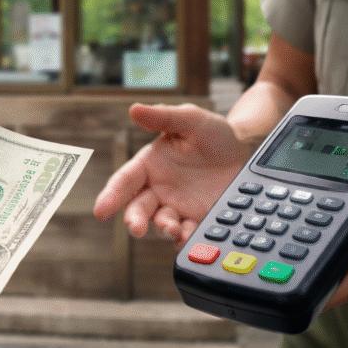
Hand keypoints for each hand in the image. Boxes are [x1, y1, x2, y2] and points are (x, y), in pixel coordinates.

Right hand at [94, 103, 256, 244]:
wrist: (246, 151)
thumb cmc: (214, 132)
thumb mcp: (191, 119)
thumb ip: (164, 116)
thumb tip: (134, 109)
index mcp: (150, 165)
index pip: (124, 182)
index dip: (110, 196)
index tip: (101, 212)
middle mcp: (159, 189)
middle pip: (137, 208)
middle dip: (134, 220)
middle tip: (137, 229)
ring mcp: (178, 207)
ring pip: (161, 224)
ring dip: (163, 229)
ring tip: (174, 229)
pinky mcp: (198, 220)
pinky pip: (186, 233)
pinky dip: (185, 238)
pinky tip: (190, 236)